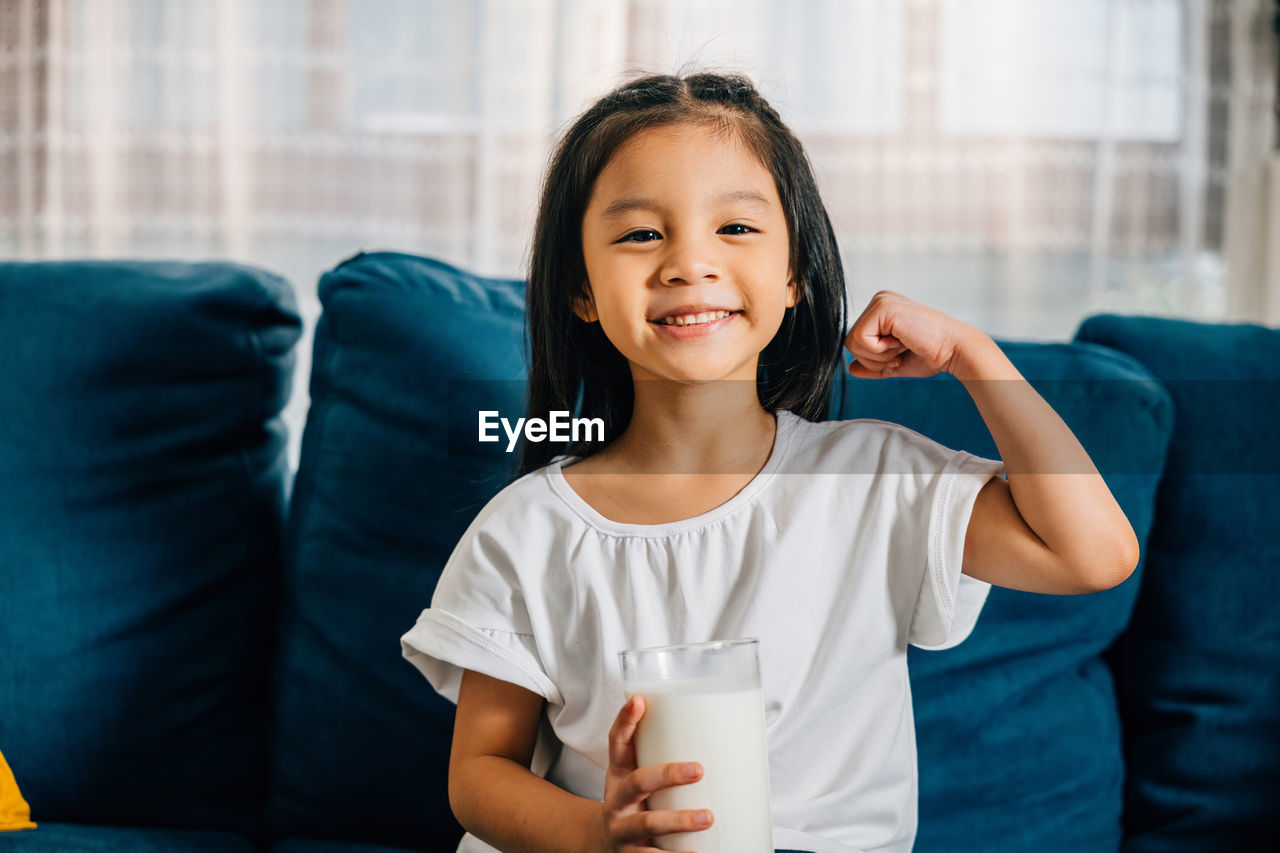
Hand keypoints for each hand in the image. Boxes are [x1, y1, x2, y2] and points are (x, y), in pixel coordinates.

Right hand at [598, 695, 713, 852]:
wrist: (602, 845)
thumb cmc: (632, 802)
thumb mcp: (634, 775)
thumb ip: (658, 752)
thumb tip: (704, 724)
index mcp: (618, 774)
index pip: (616, 742)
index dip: (625, 721)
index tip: (639, 701)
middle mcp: (616, 801)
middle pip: (637, 783)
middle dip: (667, 774)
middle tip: (698, 769)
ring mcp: (622, 831)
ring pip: (648, 824)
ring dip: (679, 821)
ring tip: (708, 818)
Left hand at [844, 290, 984, 378]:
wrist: (955, 351)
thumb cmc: (932, 355)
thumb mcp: (896, 363)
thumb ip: (873, 366)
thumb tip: (851, 369)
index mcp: (882, 311)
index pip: (855, 343)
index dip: (875, 360)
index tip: (901, 353)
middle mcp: (879, 301)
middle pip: (850, 343)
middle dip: (874, 360)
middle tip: (902, 351)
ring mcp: (880, 301)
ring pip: (852, 343)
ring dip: (879, 356)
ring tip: (903, 345)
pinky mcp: (882, 307)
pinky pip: (860, 339)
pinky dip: (880, 351)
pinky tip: (903, 341)